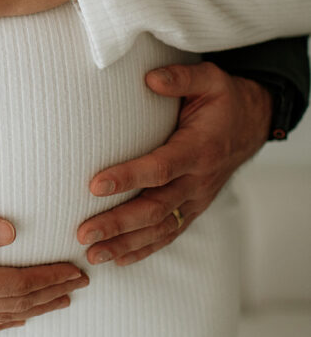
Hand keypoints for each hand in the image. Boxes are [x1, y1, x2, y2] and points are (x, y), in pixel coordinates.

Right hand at [0, 206, 87, 331]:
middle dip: (51, 293)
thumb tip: (10, 231)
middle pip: (15, 304)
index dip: (49, 278)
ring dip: (35, 308)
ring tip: (61, 299)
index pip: (16, 286)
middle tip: (82, 281)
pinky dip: (6, 319)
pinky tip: (15, 317)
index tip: (76, 268)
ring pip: (1, 316)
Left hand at [76, 62, 272, 264]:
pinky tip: (118, 258)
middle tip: (83, 232)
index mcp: (198, 149)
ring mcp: (196, 199)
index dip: (128, 178)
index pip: (160, 168)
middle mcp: (198, 180)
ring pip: (160, 229)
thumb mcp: (210, 79)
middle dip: (118, 223)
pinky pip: (169, 234)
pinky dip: (144, 249)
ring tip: (92, 253)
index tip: (94, 185)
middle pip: (155, 208)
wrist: (252, 125)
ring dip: (125, 243)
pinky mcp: (193, 208)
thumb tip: (150, 78)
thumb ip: (181, 78)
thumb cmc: (224, 100)